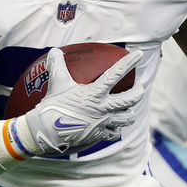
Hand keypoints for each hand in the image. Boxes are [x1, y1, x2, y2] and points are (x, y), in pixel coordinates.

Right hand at [24, 47, 144, 154]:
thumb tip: (54, 50)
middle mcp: (103, 108)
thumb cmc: (52, 105)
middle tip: (141, 88)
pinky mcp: (98, 135)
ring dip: (129, 114)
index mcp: (95, 93)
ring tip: (130, 111)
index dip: (129, 62)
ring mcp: (102, 123)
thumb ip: (57, 65)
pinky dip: (115, 130)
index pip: (116, 74)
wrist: (46, 133)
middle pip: (129, 100)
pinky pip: (112, 133)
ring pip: (125, 119)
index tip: (140, 53)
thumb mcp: (56, 83)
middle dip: (137, 93)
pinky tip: (115, 128)